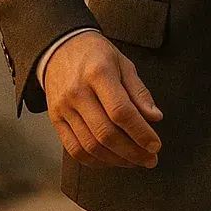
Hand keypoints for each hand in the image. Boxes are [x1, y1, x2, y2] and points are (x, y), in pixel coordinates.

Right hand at [44, 30, 163, 168]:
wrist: (59, 49)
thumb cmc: (96, 55)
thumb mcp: (123, 63)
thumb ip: (139, 91)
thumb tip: (155, 117)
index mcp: (98, 73)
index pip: (121, 112)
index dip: (140, 133)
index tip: (155, 145)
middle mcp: (78, 92)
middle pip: (106, 133)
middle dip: (132, 152)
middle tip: (150, 159)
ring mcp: (64, 108)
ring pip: (90, 145)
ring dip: (116, 160)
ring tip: (134, 161)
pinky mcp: (55, 119)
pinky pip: (74, 149)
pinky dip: (95, 161)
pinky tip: (112, 160)